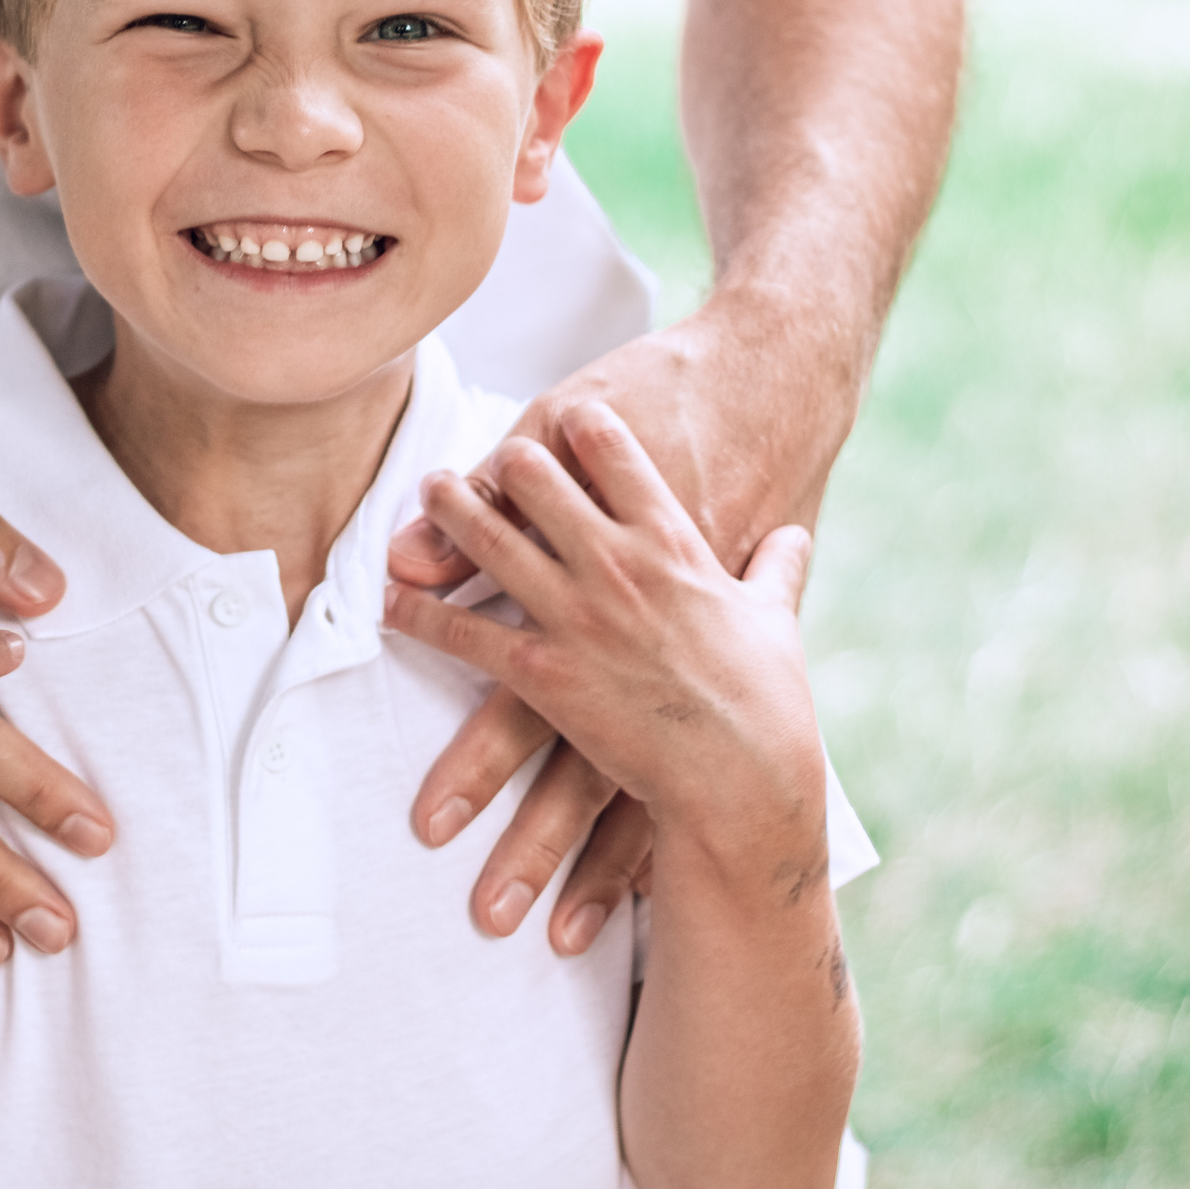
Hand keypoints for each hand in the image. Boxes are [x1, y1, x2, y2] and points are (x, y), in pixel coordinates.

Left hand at [383, 403, 826, 895]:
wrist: (747, 775)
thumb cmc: (772, 701)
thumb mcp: (778, 619)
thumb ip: (779, 570)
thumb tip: (795, 541)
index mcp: (678, 544)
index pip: (622, 459)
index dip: (590, 428)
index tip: (570, 413)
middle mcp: (621, 565)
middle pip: (543, 485)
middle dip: (505, 463)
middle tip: (488, 438)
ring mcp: (579, 616)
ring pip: (495, 545)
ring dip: (454, 514)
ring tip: (427, 490)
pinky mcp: (547, 673)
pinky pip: (469, 634)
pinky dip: (426, 613)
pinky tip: (394, 599)